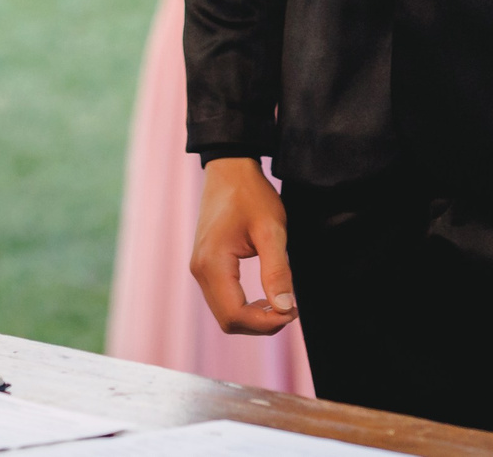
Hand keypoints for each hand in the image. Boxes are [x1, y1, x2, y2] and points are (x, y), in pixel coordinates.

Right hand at [191, 157, 296, 334]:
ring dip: (253, 317)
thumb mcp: (271, 230)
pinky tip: (264, 297)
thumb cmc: (251, 194)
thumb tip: (286, 308)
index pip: (235, 315)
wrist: (230, 169)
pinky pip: (221, 299)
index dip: (266, 322)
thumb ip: (277, 270)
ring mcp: (199, 268)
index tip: (293, 311)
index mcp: (212, 263)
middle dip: (260, 323)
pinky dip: (243, 306)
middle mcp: (199, 270)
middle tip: (291, 309)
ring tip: (281, 304)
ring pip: (224, 313)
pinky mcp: (204, 265)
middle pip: (227, 320)